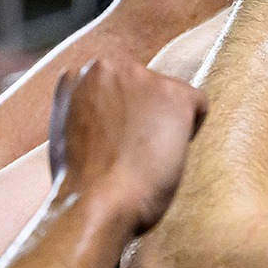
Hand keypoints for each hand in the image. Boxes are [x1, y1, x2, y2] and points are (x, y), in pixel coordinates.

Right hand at [48, 54, 208, 234]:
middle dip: (144, 113)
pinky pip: (199, 104)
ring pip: (169, 95)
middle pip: (143, 85)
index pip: (115, 84)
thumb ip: (86, 109)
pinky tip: (169, 153)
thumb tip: (107, 109)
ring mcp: (141, 76)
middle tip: (133, 151)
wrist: (94, 202)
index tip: (116, 141)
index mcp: (77, 75)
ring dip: (165, 121)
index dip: (120, 116)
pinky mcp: (173, 94)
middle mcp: (107, 66)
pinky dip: (192, 129)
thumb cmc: (81, 182)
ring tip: (147, 156)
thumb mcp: (67, 132)